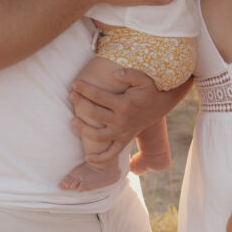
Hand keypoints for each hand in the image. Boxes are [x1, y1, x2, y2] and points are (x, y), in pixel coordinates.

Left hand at [69, 68, 188, 161]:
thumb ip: (130, 74)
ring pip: (98, 135)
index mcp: (124, 104)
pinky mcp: (125, 139)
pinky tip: (87, 157)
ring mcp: (122, 132)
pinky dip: (100, 158)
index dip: (84, 89)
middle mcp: (121, 120)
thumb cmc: (149, 89)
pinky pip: (111, 153)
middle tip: (70, 95)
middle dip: (80, 103)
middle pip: (94, 113)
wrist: (161, 104)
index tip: (74, 83)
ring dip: (83, 129)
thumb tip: (115, 73)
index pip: (98, 96)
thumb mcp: (143, 79)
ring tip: (72, 120)